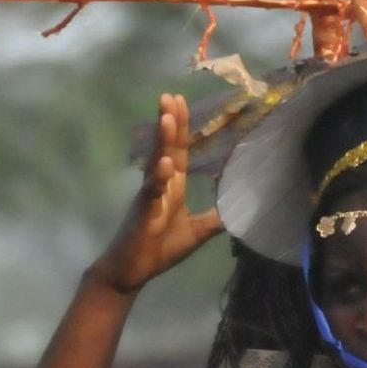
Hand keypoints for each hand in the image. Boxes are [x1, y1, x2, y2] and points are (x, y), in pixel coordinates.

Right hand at [89, 92, 223, 292]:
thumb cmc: (157, 251)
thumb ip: (212, 220)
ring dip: (163, 140)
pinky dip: (158, 178)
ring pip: (156, 163)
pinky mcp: (143, 213)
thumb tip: (236, 210)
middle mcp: (160, 186)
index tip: (182, 102)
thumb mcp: (194, 234)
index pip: (179, 152)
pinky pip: (151, 192)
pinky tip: (165, 164)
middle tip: (172, 96)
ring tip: (167, 117)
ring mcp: (149, 197)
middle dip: (171, 122)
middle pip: (166, 148)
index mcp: (172, 188)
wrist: (130, 271)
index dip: (182, 128)